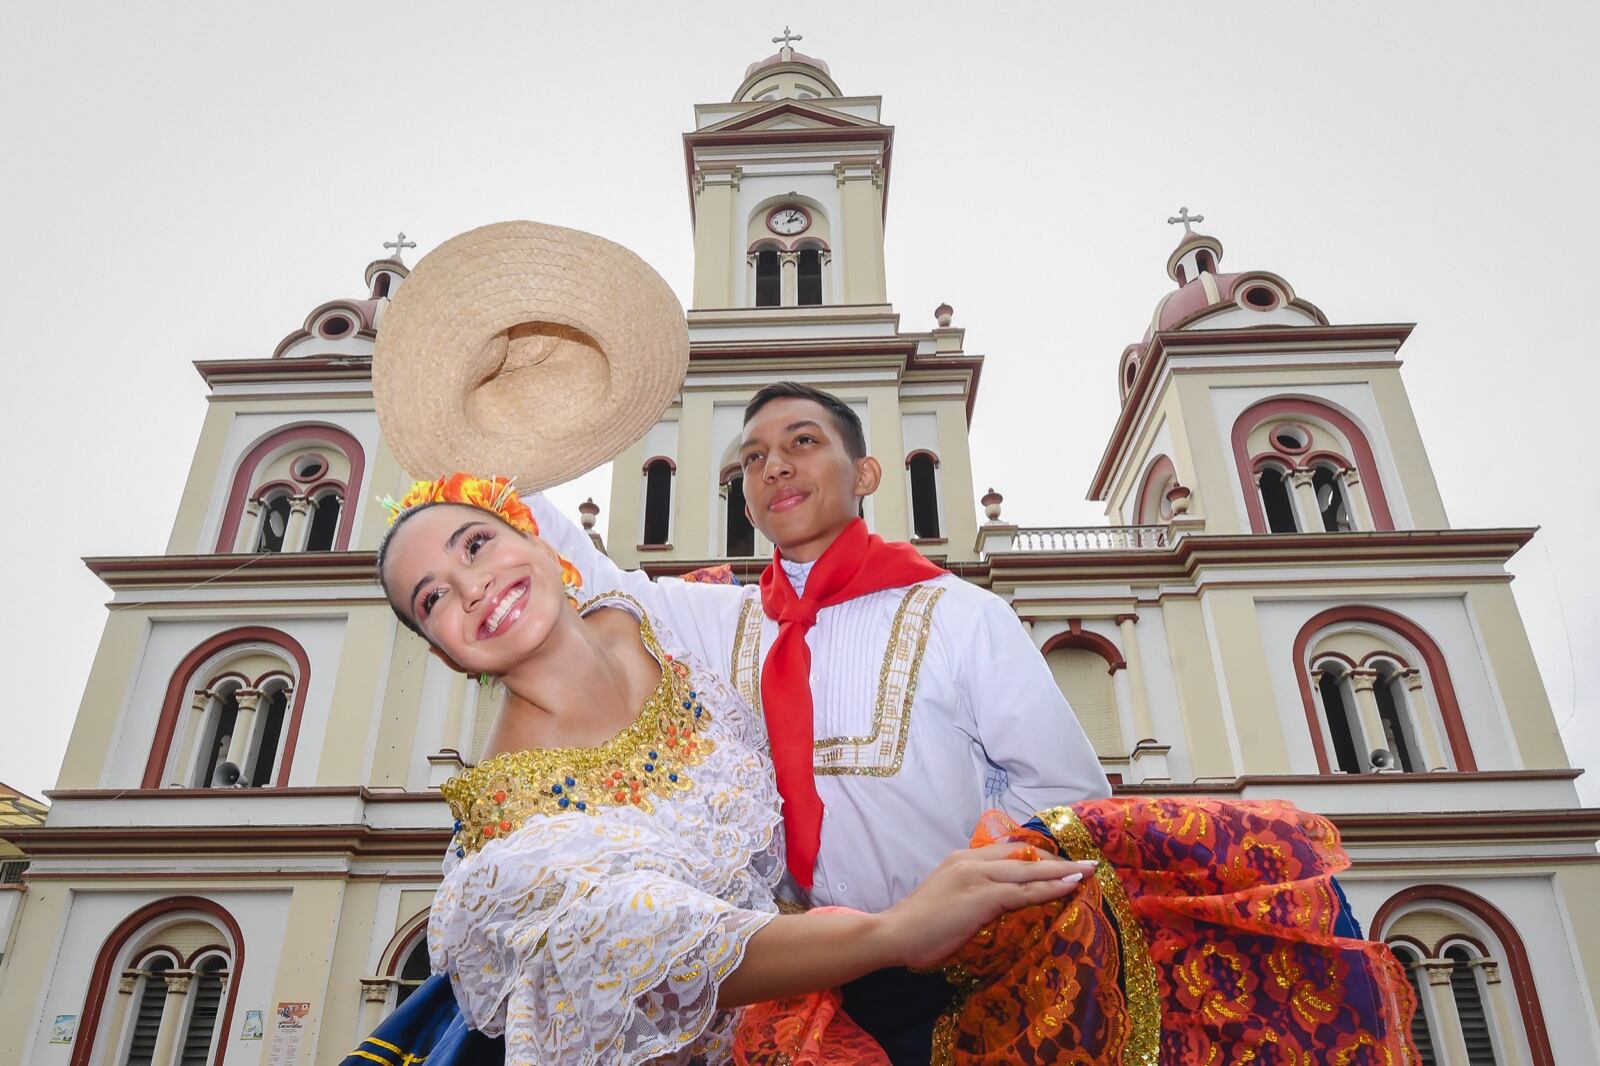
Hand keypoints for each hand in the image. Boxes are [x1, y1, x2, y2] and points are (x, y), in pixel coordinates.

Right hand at [878, 843, 1095, 969]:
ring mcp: (977, 876)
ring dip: (1063, 871)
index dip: (1038, 856)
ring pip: (1029, 870)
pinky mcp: (982, 896)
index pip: (1009, 851)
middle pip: (1024, 856)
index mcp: (963, 860)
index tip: (1061, 861)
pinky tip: (1069, 886)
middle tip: (1085, 863)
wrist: (894, 934)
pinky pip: (1024, 890)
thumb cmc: (919, 927)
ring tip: (1087, 871)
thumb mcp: (949, 901)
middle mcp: (972, 860)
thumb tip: (1000, 906)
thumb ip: (973, 895)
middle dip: (1058, 860)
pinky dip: (1050, 886)